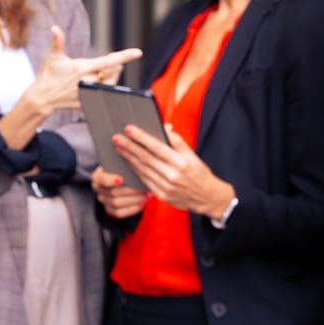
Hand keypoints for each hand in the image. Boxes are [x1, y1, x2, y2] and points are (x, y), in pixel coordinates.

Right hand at [23, 26, 142, 111]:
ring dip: (112, 77)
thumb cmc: (47, 76)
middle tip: (113, 61)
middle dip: (115, 66)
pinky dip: (105, 89)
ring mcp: (88, 93)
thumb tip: (55, 28)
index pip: (108, 61)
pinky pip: (103, 96)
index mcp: (82, 68)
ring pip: (110, 84)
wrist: (41, 98)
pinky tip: (100, 85)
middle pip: (112, 73)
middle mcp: (87, 81)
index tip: (138, 52)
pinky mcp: (87, 103)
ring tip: (108, 72)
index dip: (124, 56)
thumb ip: (57, 42)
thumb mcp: (52, 57)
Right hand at [91, 165, 147, 218]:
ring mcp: (103, 200)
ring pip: (116, 203)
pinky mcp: (110, 210)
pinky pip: (119, 213)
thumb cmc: (124, 168)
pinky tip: (142, 203)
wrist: (124, 178)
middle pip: (112, 193)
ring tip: (145, 195)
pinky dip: (132, 209)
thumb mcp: (124, 163)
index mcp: (98, 176)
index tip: (121, 179)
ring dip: (133, 200)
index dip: (110, 180)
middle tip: (143, 188)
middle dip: (129, 191)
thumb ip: (127, 165)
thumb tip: (137, 168)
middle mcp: (98, 189)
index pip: (102, 179)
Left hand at [113, 124, 233, 218]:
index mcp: (181, 163)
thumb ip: (177, 141)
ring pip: (142, 169)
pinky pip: (144, 180)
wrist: (207, 197)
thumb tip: (164, 127)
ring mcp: (166, 187)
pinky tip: (128, 162)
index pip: (157, 147)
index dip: (141, 137)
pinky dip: (135, 170)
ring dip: (129, 158)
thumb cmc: (198, 172)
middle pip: (146, 158)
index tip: (128, 129)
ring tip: (119, 148)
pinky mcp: (161, 196)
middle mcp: (173, 175)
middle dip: (129, 147)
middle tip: (116, 138)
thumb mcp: (192, 155)